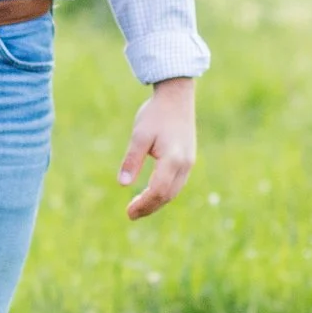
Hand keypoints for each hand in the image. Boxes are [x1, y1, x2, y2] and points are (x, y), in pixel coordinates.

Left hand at [118, 77, 195, 220]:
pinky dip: (163, 193)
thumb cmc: (155, 114)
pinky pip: (176, 183)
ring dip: (156, 202)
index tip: (128, 212)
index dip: (144, 204)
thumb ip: (132, 160)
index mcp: (173, 159)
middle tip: (130, 214)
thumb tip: (122, 184)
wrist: (176, 97)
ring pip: (173, 191)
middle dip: (149, 207)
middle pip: (167, 195)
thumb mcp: (139, 135)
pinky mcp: (188, 160)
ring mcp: (188, 163)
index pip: (158, 190)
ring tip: (137, 207)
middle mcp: (184, 164)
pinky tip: (150, 193)